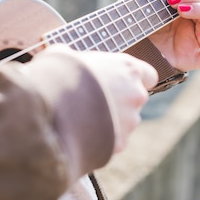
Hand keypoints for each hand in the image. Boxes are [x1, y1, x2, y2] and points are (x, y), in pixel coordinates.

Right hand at [42, 45, 156, 152]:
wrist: (50, 106)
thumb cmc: (57, 74)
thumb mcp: (64, 56)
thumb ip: (75, 58)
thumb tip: (63, 57)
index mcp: (128, 69)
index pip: (149, 76)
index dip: (134, 80)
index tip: (119, 83)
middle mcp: (136, 94)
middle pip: (134, 101)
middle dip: (118, 103)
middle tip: (92, 103)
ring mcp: (130, 121)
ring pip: (124, 123)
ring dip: (110, 122)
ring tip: (82, 120)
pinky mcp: (120, 143)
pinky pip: (113, 141)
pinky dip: (101, 140)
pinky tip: (81, 134)